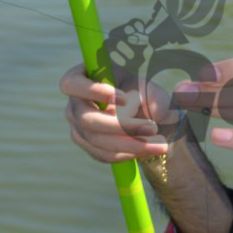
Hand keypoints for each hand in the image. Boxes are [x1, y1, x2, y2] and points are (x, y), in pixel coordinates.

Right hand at [59, 64, 179, 164]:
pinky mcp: (88, 146)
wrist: (144, 115)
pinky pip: (103, 154)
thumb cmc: (140, 93)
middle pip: (87, 120)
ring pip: (97, 141)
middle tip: (152, 128)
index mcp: (80, 78)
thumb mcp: (147, 88)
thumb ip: (149, 96)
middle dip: (121, 127)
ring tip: (160, 144)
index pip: (72, 84)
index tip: (124, 97)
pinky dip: (126, 153)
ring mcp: (77, 128)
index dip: (94, 91)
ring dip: (130, 144)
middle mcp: (74, 105)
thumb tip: (152, 112)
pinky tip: (148, 150)